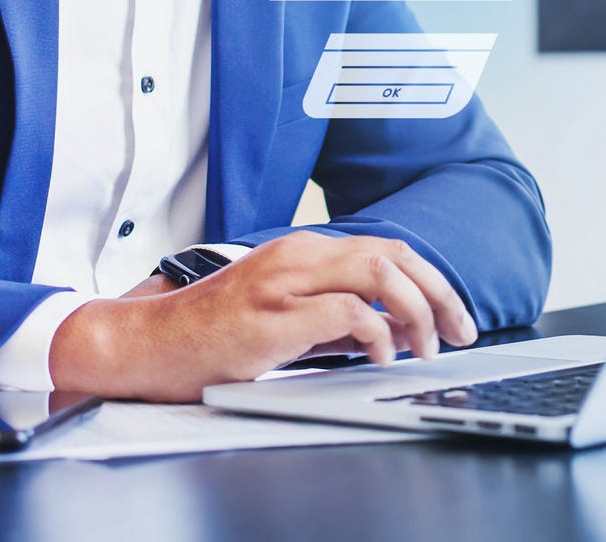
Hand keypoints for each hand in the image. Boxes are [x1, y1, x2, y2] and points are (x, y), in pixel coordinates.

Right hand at [47, 231, 478, 400]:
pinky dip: (377, 332)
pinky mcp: (273, 315)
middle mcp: (297, 255)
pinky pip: (348, 311)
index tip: (453, 317)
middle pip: (393, 254)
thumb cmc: (209, 335)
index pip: (386, 250)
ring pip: (379, 272)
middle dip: (438, 292)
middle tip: (460, 331)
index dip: (429, 281)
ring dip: (414, 309)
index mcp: (301, 251)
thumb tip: (388, 331)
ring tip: (424, 346)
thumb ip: (331, 316)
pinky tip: (381, 355)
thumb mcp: (280, 315)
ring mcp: (285, 281)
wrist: (145, 344)